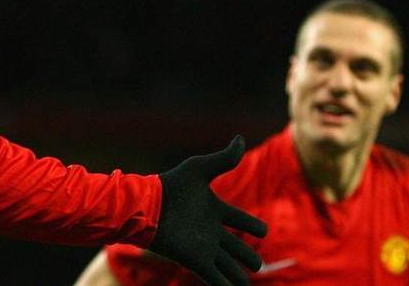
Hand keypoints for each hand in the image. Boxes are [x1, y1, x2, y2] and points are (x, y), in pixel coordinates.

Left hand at [148, 135, 267, 285]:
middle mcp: (212, 231)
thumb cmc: (171, 186)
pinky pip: (215, 277)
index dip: (253, 226)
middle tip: (256, 264)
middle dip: (249, 258)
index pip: (241, 220)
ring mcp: (205, 247)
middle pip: (237, 248)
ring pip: (229, 265)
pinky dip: (226, 285)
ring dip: (239, 276)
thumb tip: (240, 138)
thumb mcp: (199, 169)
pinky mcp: (196, 261)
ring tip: (247, 282)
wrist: (146, 207)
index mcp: (215, 209)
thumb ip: (223, 159)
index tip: (262, 230)